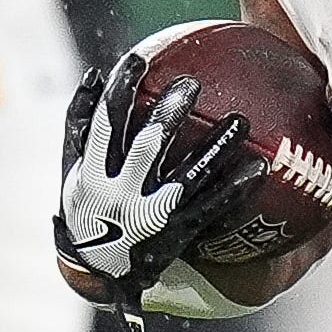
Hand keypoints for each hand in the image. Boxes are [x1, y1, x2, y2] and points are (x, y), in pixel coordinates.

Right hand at [52, 46, 268, 308]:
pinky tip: (259, 168)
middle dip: (168, 114)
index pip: (106, 123)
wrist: (97, 273)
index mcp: (93, 172)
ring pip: (188, 177)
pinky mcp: (175, 234)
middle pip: (147, 146)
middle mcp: (120, 193)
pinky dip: (234, 188)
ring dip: (215, 148)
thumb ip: (79, 124)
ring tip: (241, 121)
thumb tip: (93, 77)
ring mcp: (150, 215)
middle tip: (192, 83)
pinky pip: (210, 210)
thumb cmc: (86, 207)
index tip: (138, 58)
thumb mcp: (71, 169)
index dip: (120, 90)